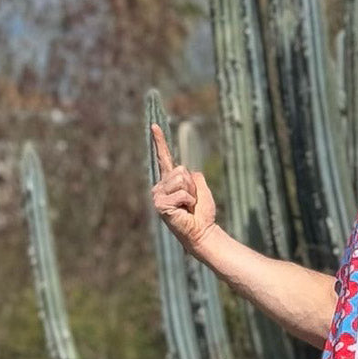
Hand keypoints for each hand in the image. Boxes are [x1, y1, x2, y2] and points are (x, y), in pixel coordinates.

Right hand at [150, 123, 216, 253]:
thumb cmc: (202, 214)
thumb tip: (189, 172)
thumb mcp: (201, 189)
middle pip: (180, 170)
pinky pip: (181, 193)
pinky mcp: (160, 205)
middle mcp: (160, 187)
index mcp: (169, 181)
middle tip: (191, 202)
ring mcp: (158, 196)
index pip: (164, 158)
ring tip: (188, 206)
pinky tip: (185, 211)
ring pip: (180, 180)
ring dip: (190, 193)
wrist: (203, 232)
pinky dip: (189, 201)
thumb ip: (194, 177)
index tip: (154, 126)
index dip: (160, 142)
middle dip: (191, 185)